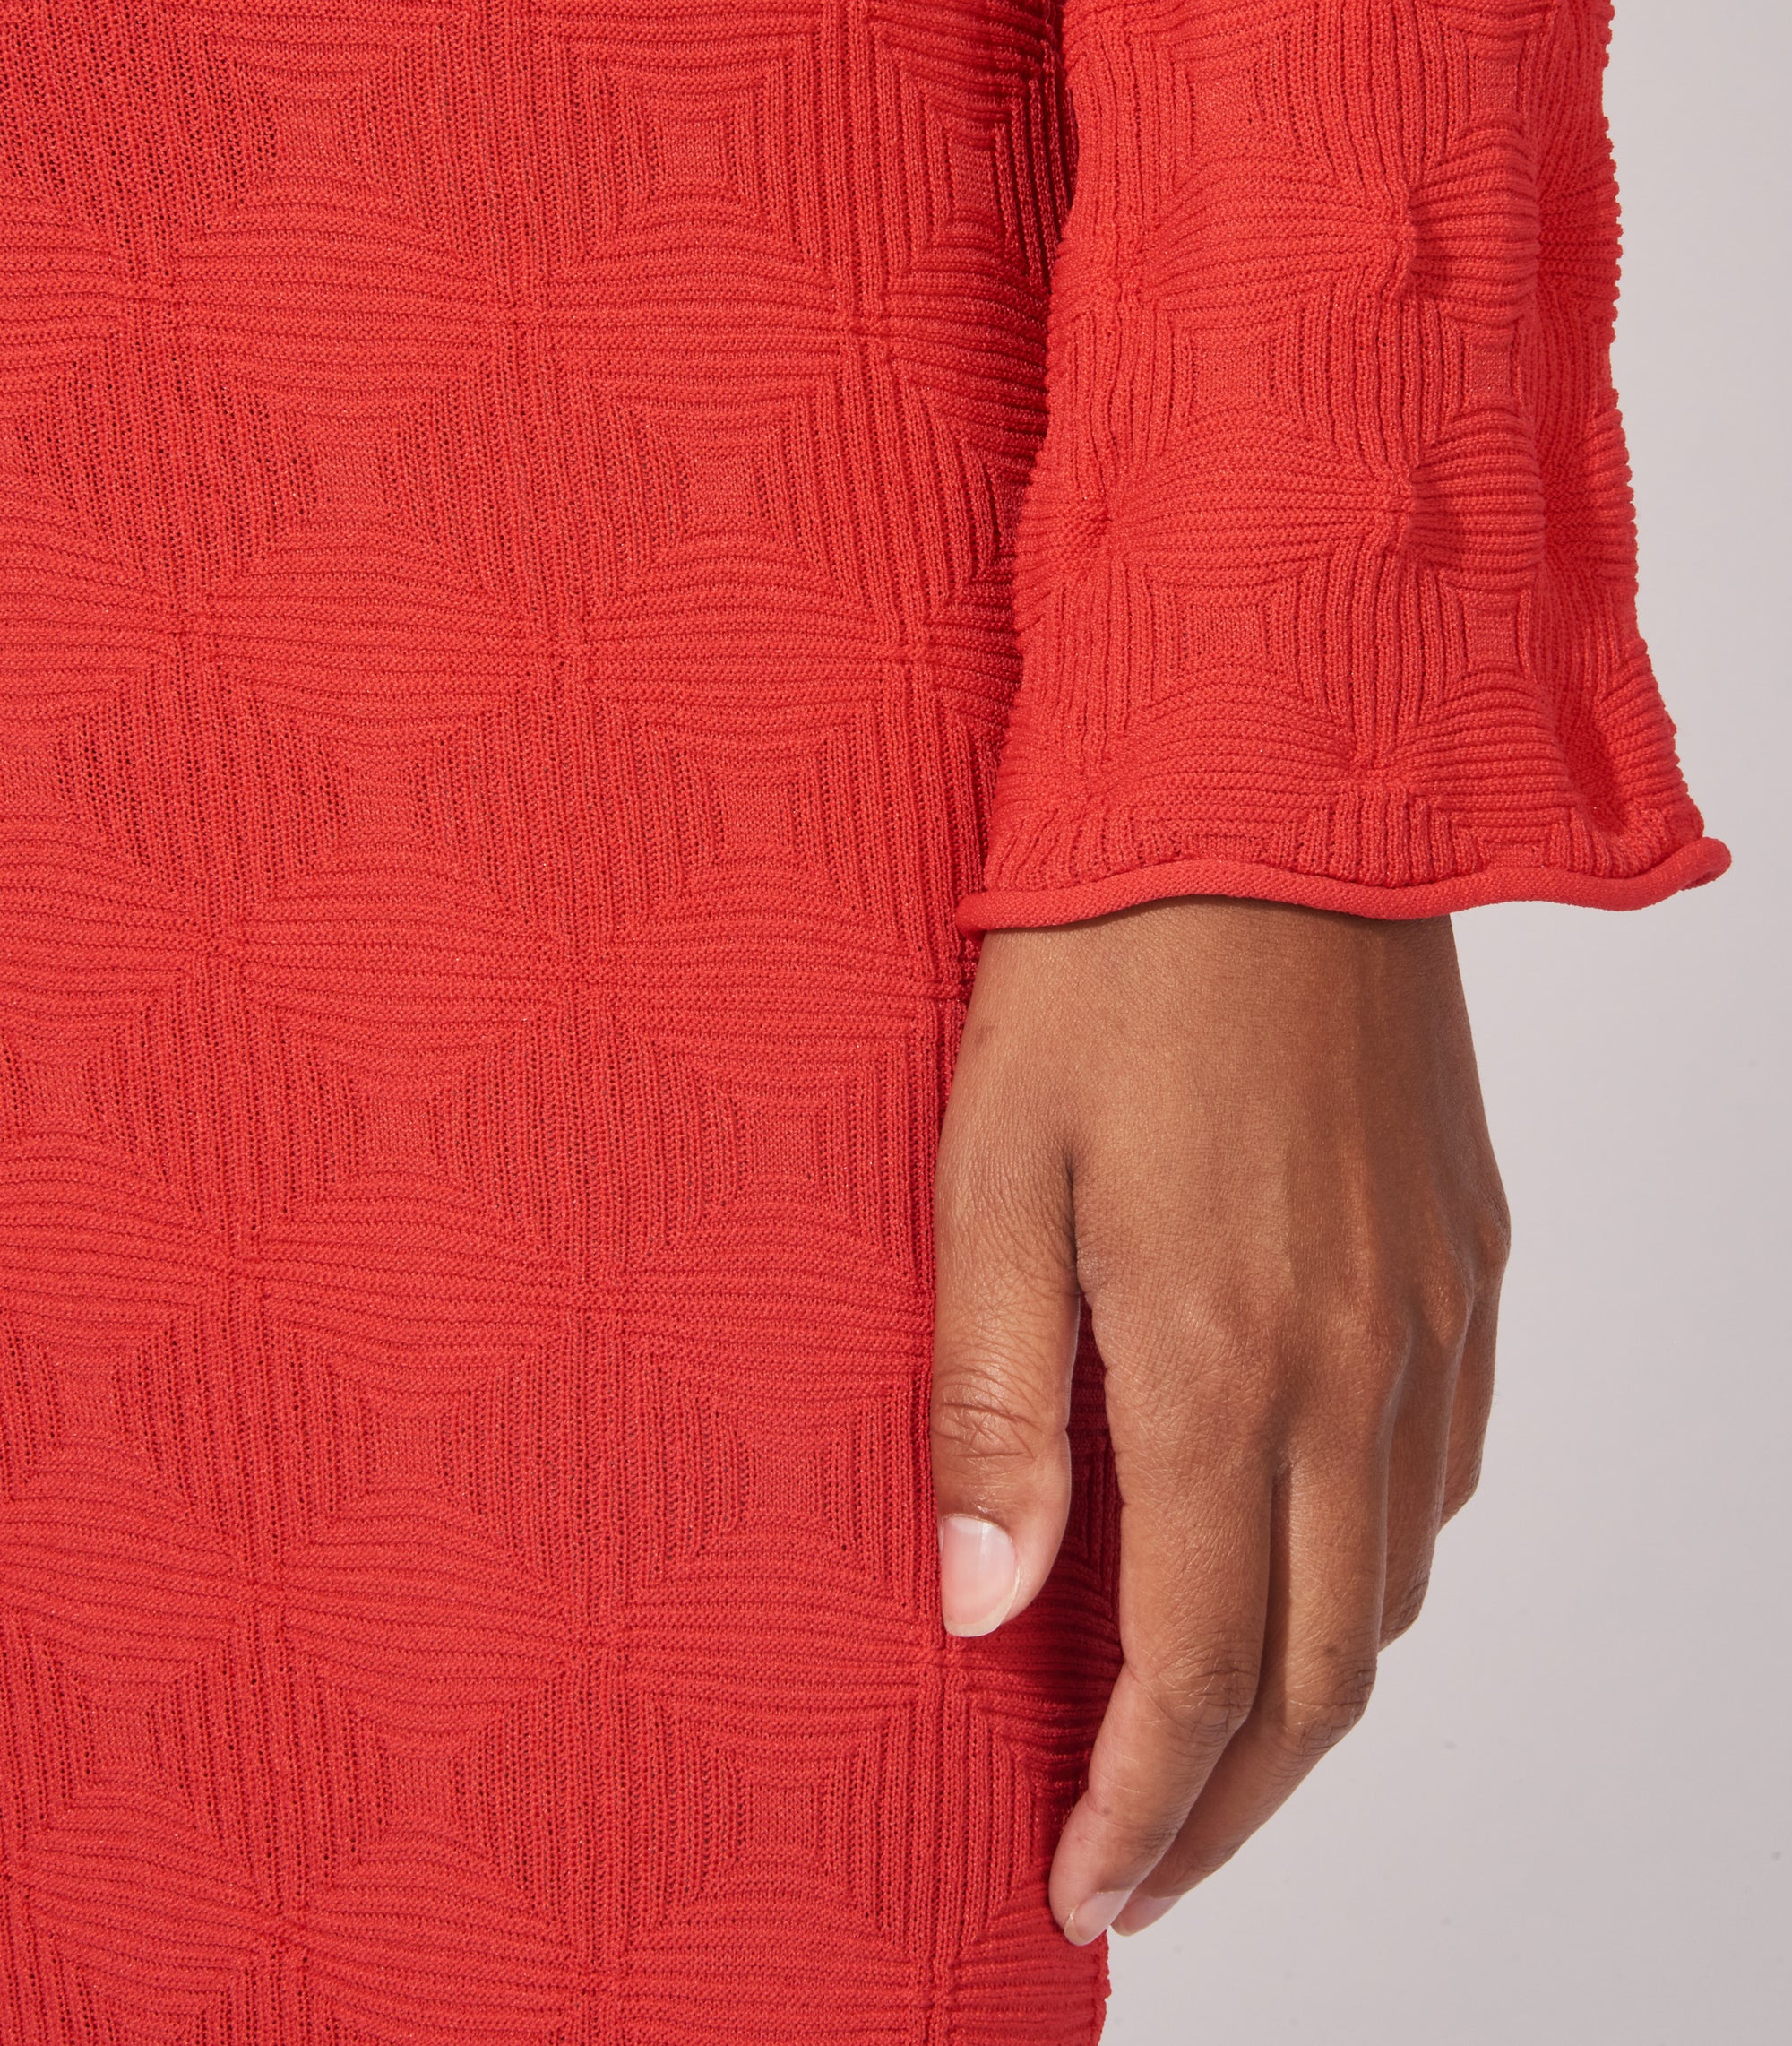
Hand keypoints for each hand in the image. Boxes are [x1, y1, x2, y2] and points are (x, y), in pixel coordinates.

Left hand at [930, 896, 1508, 1943]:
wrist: (1274, 798)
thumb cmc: (1103, 965)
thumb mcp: (988, 1170)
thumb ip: (989, 1402)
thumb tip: (979, 1606)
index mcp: (1219, 1363)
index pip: (1192, 1668)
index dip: (1140, 1808)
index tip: (1083, 1887)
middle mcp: (1354, 1370)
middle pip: (1318, 1677)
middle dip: (1228, 1807)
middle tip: (1144, 1869)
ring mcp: (1429, 1318)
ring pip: (1393, 1591)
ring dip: (1308, 1706)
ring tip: (1212, 1753)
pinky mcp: (1464, 1260)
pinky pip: (1441, 1475)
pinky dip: (1375, 1575)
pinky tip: (1310, 1569)